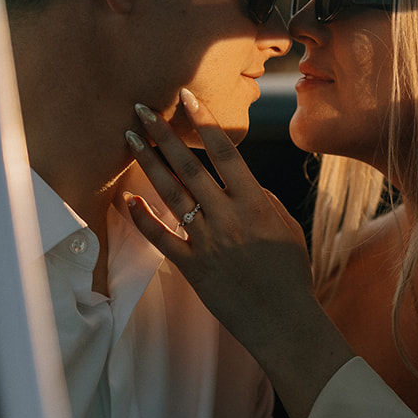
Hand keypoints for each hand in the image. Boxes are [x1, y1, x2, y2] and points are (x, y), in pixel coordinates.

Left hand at [124, 89, 353, 417]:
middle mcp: (228, 216)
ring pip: (171, 194)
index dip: (204, 121)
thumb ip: (262, 200)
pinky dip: (142, 217)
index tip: (187, 96)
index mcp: (254, 202)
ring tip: (130, 138)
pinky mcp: (192, 266)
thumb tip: (241, 181)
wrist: (282, 320)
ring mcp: (207, 241)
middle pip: (189, 166)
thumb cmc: (290, 274)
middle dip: (163, 134)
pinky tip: (126, 197)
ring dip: (148, 163)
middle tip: (142, 108)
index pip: (225, 152)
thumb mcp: (287, 227)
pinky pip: (161, 237)